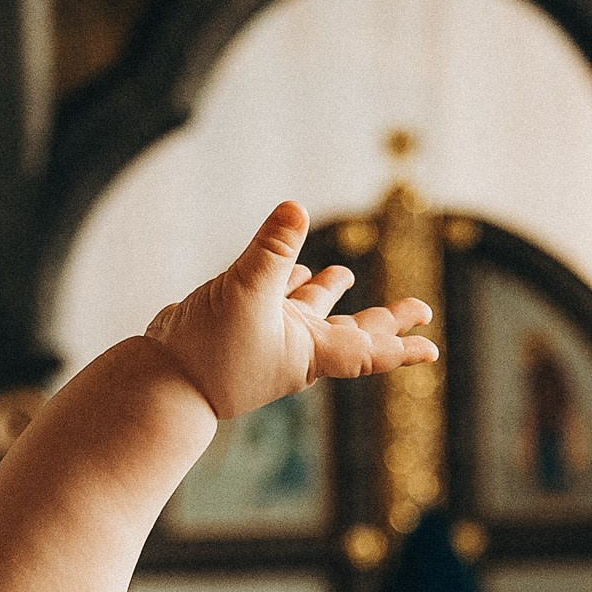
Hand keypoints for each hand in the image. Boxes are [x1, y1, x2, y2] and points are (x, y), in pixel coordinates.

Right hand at [144, 201, 438, 420]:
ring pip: (309, 312)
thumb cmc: (208, 351)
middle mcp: (296, 347)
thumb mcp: (245, 291)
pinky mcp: (240, 327)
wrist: (161, 383)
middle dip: (386, 320)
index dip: (400, 346)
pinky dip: (288, 285)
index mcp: (310, 351)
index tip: (431, 347)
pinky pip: (275, 302)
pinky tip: (293, 269)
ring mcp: (269, 338)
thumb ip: (272, 250)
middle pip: (353, 331)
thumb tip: (297, 207)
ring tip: (343, 274)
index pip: (367, 349)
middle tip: (420, 309)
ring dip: (329, 294)